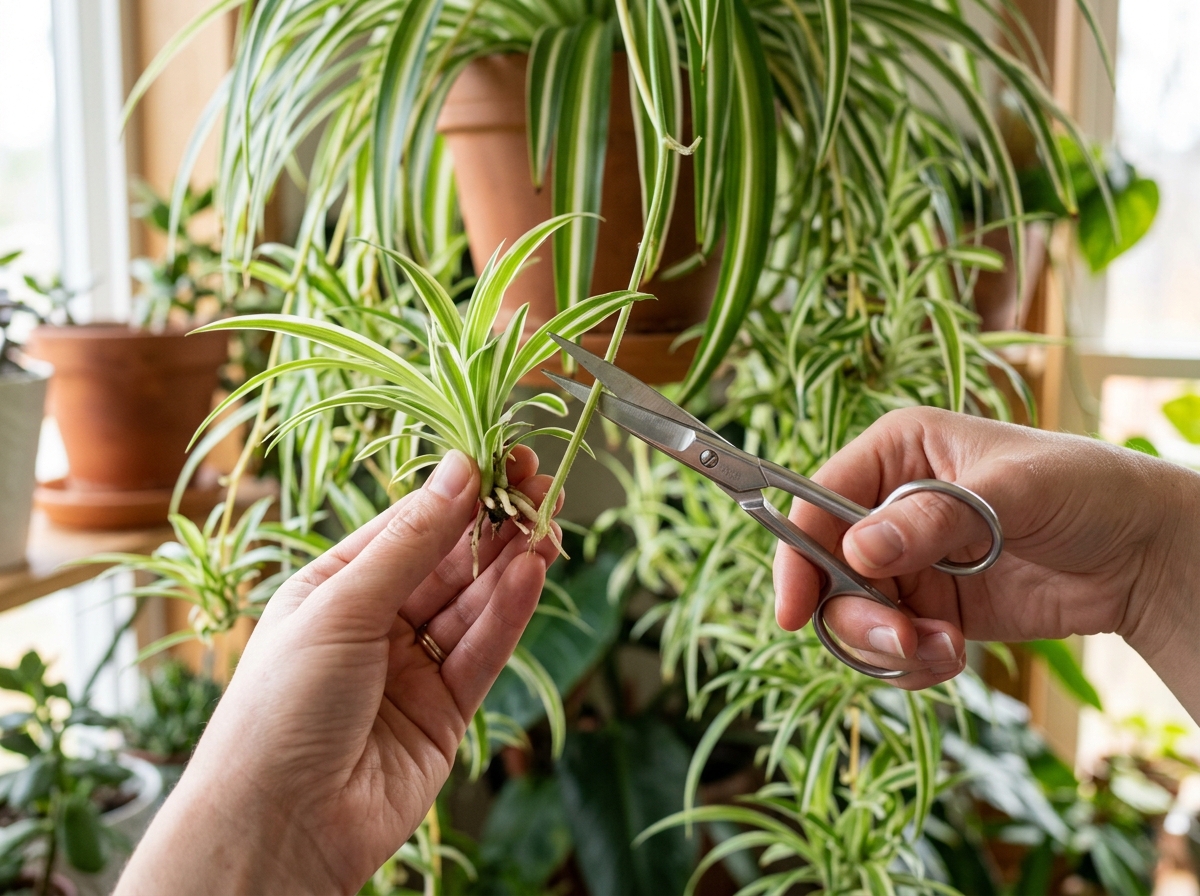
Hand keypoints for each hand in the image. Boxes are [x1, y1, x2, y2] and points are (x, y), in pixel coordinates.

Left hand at [116, 447, 561, 894]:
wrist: (278, 828)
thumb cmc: (280, 710)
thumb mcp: (342, 608)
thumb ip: (410, 543)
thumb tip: (458, 470)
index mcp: (335, 588)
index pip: (408, 527)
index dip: (456, 493)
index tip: (501, 460)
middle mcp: (376, 624)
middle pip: (449, 563)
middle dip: (493, 525)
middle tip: (539, 489)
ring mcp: (413, 668)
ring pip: (473, 605)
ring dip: (511, 565)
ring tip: (547, 528)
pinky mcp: (446, 712)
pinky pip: (484, 651)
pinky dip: (510, 613)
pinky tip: (533, 575)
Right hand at [774, 407, 1199, 710]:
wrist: (1141, 554)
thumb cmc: (1082, 488)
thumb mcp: (1011, 490)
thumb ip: (933, 517)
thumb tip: (859, 547)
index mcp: (894, 453)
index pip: (817, 504)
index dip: (797, 556)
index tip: (795, 610)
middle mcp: (887, 508)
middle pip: (826, 572)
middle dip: (855, 616)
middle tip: (902, 640)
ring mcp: (907, 563)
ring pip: (853, 618)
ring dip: (887, 647)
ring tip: (942, 650)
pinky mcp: (930, 610)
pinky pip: (891, 649)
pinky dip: (912, 664)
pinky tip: (954, 657)